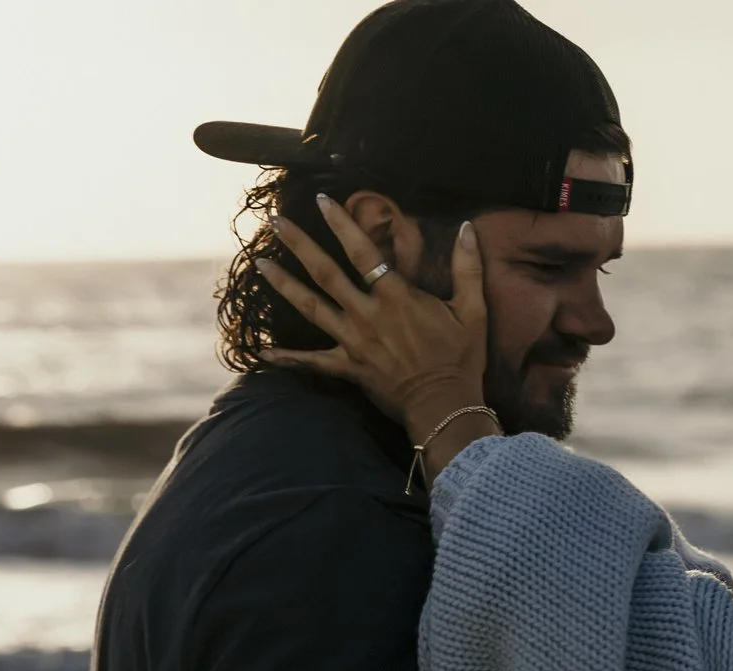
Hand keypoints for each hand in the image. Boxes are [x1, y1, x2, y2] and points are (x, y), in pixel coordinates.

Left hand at [258, 196, 499, 441]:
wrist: (445, 407)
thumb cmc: (460, 359)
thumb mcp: (473, 311)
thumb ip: (468, 268)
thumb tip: (467, 228)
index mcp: (396, 297)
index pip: (362, 252)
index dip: (341, 224)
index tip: (321, 200)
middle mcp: (368, 315)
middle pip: (326, 273)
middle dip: (299, 245)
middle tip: (276, 221)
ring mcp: (354, 342)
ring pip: (311, 308)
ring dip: (284, 284)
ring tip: (259, 263)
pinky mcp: (349, 368)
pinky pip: (313, 362)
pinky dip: (287, 358)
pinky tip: (261, 351)